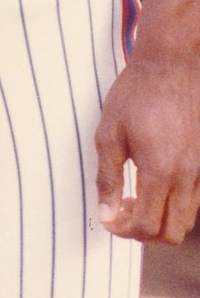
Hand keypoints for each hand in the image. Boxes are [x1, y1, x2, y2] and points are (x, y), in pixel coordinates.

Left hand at [94, 48, 199, 242]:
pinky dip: (173, 205)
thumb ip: (107, 178)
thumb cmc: (136, 95)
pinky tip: (152, 184)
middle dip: (142, 233)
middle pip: (171, 233)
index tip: (107, 218)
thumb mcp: (109, 133)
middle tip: (120, 212)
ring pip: (185, 219)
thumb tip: (106, 215)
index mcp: (160, 172)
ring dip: (159, 220)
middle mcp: (187, 177)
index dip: (122, 231)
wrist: (172, 64)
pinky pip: (194, 200)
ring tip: (133, 197)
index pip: (145, 226)